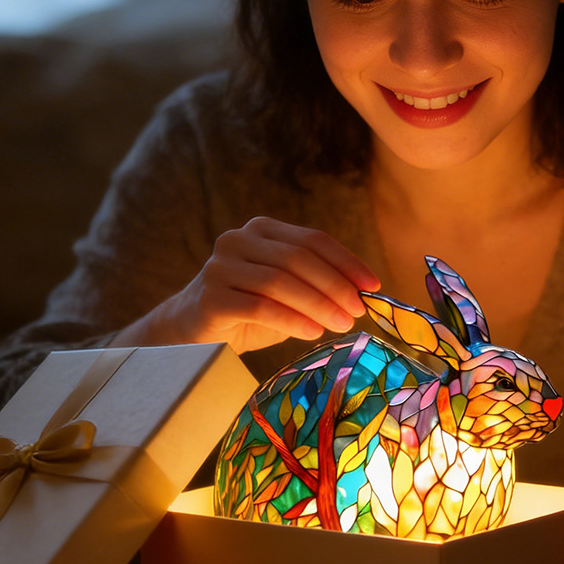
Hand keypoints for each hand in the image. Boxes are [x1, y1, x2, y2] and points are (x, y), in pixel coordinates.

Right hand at [113, 217, 379, 355]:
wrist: (190, 333)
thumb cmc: (247, 312)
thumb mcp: (288, 293)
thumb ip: (317, 286)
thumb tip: (364, 295)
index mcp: (262, 230)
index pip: (312, 239)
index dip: (347, 261)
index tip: (373, 285)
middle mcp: (238, 240)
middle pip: (297, 258)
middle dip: (335, 285)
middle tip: (358, 311)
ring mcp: (220, 266)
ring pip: (280, 281)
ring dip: (317, 304)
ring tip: (341, 325)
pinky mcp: (210, 296)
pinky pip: (259, 306)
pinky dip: (291, 319)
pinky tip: (312, 333)